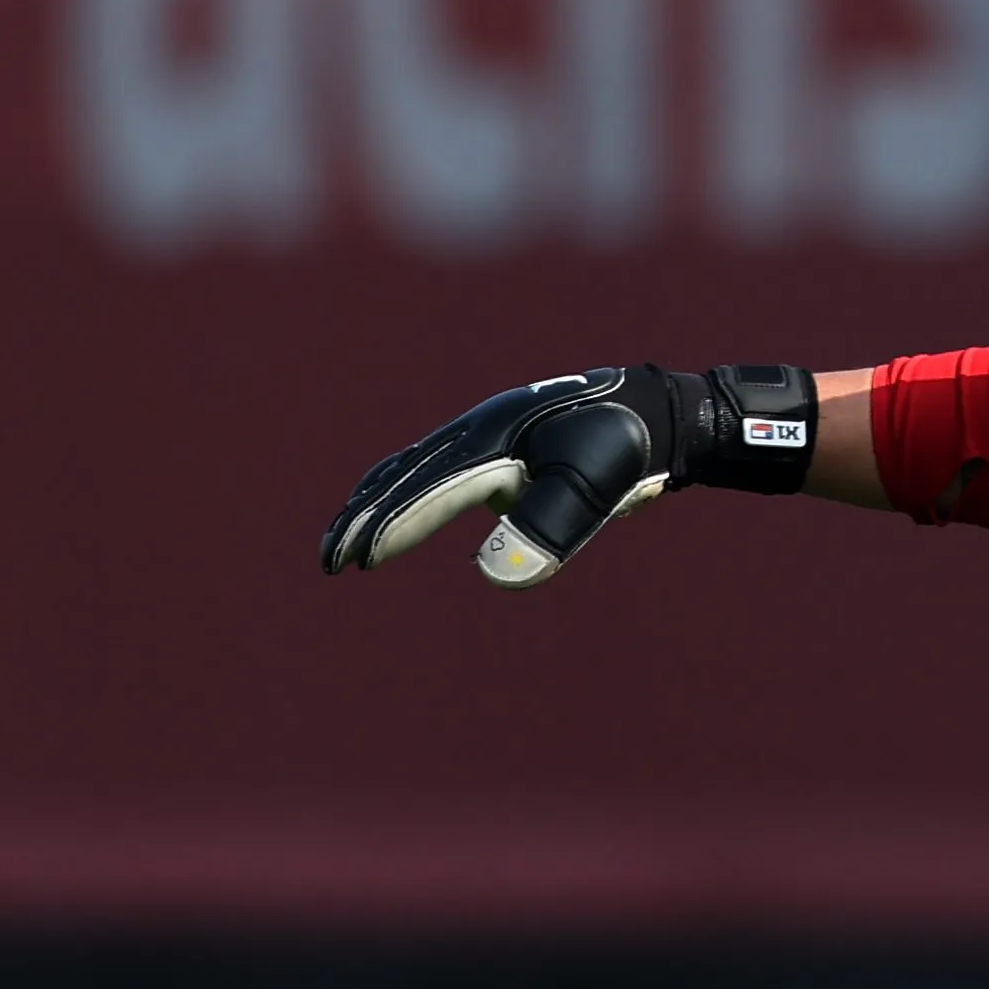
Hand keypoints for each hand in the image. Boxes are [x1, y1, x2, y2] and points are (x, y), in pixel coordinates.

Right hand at [318, 362, 816, 587]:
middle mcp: (476, 431)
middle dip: (362, 517)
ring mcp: (484, 434)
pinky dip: (405, 490)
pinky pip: (434, 467)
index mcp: (489, 441)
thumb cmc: (628, 450)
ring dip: (375, 503)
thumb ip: (548, 528)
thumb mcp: (596, 490)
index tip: (356, 563)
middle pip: (401, 475)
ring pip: (411, 468)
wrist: (660, 410)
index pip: (423, 492)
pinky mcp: (499, 444)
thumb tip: (494, 578)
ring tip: (348, 539)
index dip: (388, 528)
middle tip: (328, 560)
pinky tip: (406, 513)